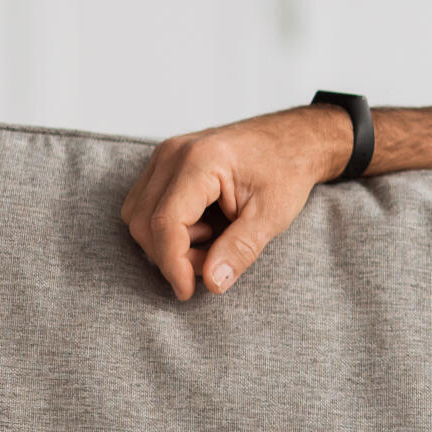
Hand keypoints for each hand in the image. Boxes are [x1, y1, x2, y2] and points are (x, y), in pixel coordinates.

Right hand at [120, 105, 350, 299]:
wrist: (294, 139)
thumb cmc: (287, 170)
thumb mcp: (272, 215)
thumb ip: (240, 249)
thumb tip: (211, 282)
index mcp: (201, 160)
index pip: (165, 221)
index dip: (172, 263)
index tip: (188, 291)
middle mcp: (174, 153)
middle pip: (143, 221)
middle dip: (171, 255)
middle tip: (212, 264)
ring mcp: (166, 155)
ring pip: (137, 214)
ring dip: (167, 242)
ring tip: (213, 242)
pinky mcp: (165, 163)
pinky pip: (146, 203)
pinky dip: (167, 227)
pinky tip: (203, 227)